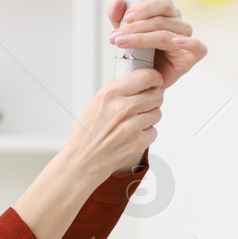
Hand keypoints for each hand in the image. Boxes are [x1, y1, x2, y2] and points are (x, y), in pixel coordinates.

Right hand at [61, 65, 163, 181]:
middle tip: (142, 107)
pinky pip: (154, 132)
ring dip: (149, 118)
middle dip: (153, 100)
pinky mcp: (138, 143)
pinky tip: (132, 137)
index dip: (155, 79)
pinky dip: (146, 134)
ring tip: (132, 124)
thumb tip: (133, 80)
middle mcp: (122, 108)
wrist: (80, 162)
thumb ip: (115, 90)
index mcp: (111, 94)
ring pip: (157, 113)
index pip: (146, 76)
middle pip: (156, 95)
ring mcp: (131, 126)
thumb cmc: (86, 134)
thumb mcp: (95, 104)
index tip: (155, 83)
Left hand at [106, 0, 204, 90]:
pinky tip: (175, 42)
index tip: (124, 19)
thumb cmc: (138, 55)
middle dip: (135, 27)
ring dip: (141, 39)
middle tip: (116, 36)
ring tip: (121, 44)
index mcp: (167, 14)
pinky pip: (198, 47)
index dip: (144, 8)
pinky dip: (188, 43)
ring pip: (166, 34)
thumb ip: (118, 17)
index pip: (161, 3)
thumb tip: (119, 2)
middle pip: (161, 19)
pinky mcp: (193, 57)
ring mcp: (187, 40)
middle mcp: (179, 25)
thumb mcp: (124, 33)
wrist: (143, 82)